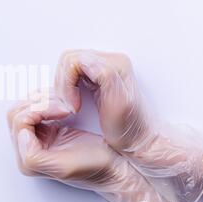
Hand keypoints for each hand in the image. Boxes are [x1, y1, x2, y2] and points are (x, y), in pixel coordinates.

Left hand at [7, 91, 115, 183]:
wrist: (113, 168)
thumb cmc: (94, 167)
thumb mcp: (64, 167)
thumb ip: (33, 156)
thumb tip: (21, 136)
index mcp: (28, 160)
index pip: (19, 122)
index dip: (40, 110)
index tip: (64, 110)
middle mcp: (26, 149)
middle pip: (17, 112)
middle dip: (40, 103)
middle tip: (64, 106)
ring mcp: (35, 138)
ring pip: (25, 107)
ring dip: (44, 101)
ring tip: (64, 105)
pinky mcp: (45, 130)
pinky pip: (36, 108)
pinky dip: (48, 102)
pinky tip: (63, 106)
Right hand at [54, 49, 202, 201]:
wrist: (138, 140)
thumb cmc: (129, 129)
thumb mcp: (118, 105)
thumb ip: (105, 75)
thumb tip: (86, 60)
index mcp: (114, 64)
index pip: (74, 60)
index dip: (67, 84)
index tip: (73, 106)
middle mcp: (108, 62)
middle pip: (69, 60)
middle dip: (63, 85)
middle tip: (70, 106)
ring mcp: (101, 69)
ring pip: (68, 67)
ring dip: (64, 88)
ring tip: (72, 105)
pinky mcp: (95, 77)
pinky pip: (71, 75)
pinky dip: (67, 89)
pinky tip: (74, 102)